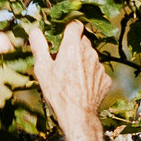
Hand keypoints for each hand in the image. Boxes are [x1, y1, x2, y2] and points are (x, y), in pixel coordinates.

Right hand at [29, 21, 110, 140]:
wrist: (78, 115)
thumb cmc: (57, 92)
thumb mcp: (42, 69)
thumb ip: (39, 47)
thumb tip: (35, 30)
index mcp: (73, 47)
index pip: (75, 25)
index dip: (68, 28)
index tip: (62, 36)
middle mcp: (90, 52)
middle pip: (83, 41)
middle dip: (74, 47)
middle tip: (63, 60)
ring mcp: (99, 66)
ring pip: (91, 56)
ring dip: (83, 61)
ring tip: (72, 77)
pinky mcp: (105, 78)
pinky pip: (97, 71)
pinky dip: (90, 75)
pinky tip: (82, 86)